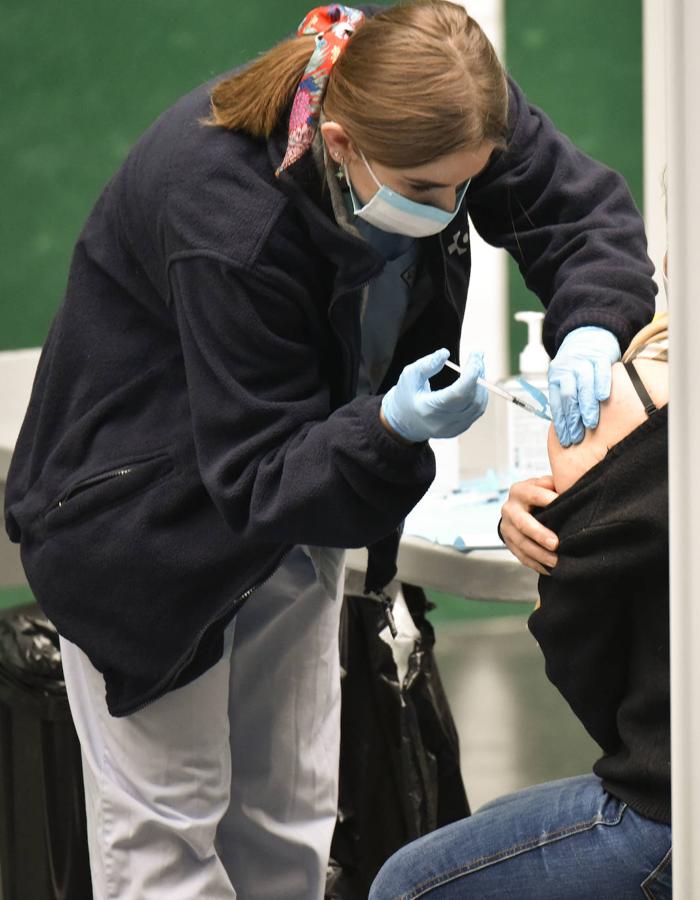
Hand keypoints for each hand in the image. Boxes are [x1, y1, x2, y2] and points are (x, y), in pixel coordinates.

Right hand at [381, 348, 486, 442]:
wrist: (404, 422)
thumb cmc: (407, 395)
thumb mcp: (409, 376)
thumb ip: (426, 364)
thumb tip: (446, 353)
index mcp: (428, 409)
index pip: (459, 393)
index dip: (472, 374)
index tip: (475, 356)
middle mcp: (443, 423)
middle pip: (472, 399)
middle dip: (478, 375)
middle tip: (478, 356)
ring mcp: (452, 429)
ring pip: (478, 406)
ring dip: (482, 384)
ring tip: (477, 366)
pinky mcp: (459, 430)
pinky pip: (476, 411)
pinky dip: (479, 394)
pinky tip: (475, 381)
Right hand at [500, 475, 558, 575]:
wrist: (518, 507)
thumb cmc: (540, 494)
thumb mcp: (546, 484)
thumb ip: (557, 484)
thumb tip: (575, 487)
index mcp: (520, 491)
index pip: (534, 494)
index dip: (548, 500)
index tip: (564, 506)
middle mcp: (510, 508)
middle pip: (523, 523)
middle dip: (539, 534)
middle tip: (556, 544)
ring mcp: (507, 527)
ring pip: (521, 543)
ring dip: (539, 554)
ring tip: (556, 562)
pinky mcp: (508, 542)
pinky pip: (520, 556)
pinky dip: (535, 564)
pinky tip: (548, 570)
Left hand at [548, 326, 619, 446]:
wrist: (589, 334)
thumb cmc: (578, 364)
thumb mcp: (566, 378)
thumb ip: (566, 398)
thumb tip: (568, 427)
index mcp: (556, 377)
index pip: (557, 403)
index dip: (561, 422)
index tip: (566, 439)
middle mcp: (567, 369)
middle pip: (568, 395)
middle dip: (573, 418)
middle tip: (577, 436)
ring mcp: (583, 362)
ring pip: (583, 385)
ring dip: (586, 406)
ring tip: (590, 423)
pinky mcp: (600, 356)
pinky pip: (601, 371)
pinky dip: (601, 384)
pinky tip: (603, 397)